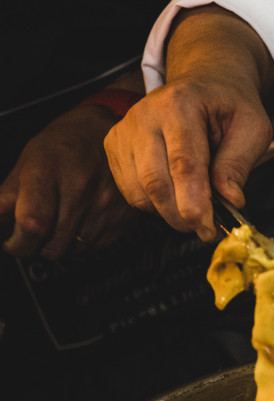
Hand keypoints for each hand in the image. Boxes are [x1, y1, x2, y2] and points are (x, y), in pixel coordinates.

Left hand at [0, 105, 139, 259]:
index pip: (32, 223)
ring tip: (58, 223)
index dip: (18, 243)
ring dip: (61, 245)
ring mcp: (104, 207)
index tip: (12, 242)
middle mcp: (79, 191)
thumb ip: (9, 195)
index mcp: (48, 173)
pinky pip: (95, 247)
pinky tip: (79, 222)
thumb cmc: (64, 145)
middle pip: (53, 246)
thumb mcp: (29, 160)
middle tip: (33, 235)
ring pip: (74, 252)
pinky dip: (82, 242)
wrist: (110, 134)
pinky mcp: (121, 218)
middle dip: (36, 248)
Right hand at [103, 6, 273, 240]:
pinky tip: (176, 196)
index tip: (209, 229)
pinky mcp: (114, 145)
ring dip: (169, 213)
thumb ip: (239, 164)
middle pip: (155, 182)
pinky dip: (154, 205)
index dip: (195, 203)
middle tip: (207, 229)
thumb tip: (231, 200)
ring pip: (139, 192)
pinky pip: (130, 191)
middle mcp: (143, 114)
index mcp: (179, 104)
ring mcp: (124, 130)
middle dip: (182, 216)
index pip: (183, 164)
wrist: (204, 83)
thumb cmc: (230, 107)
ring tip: (197, 209)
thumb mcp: (253, 129)